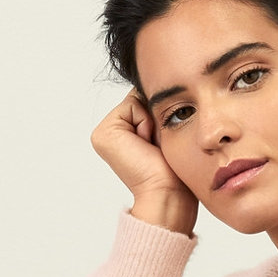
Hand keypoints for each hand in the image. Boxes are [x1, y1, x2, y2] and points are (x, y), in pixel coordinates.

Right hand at [92, 90, 197, 234]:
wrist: (167, 192)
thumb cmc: (173, 170)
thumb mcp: (166, 132)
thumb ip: (156, 107)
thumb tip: (155, 84)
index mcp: (125, 132)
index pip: (147, 101)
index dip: (161, 113)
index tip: (162, 141)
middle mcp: (113, 131)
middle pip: (141, 98)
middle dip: (155, 114)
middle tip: (158, 144)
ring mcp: (105, 132)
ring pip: (137, 100)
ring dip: (151, 119)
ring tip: (152, 145)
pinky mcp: (103, 133)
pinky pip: (132, 105)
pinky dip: (144, 121)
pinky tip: (144, 143)